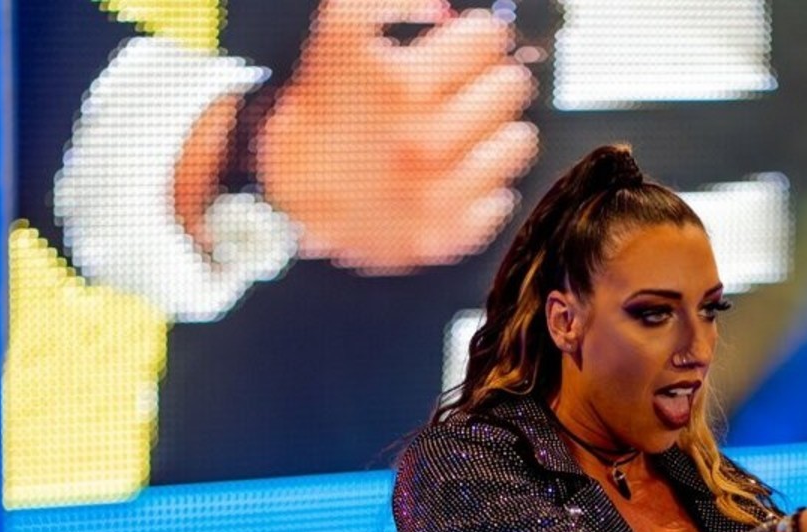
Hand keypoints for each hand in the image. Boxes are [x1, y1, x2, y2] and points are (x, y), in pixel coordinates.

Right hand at [255, 0, 537, 270]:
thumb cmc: (318, 110)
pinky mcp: (444, 235)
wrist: (288, 192)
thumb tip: (445, 8)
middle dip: (490, 80)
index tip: (465, 48)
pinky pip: (501, 200)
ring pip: (517, 142)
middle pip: (510, 87)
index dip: (476, 36)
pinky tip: (457, 175)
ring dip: (497, 131)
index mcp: (405, 87)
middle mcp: (426, 143)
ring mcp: (438, 195)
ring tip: (466, 132)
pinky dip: (486, 186)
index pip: (489, 38)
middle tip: (464, 91)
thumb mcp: (340, 30)